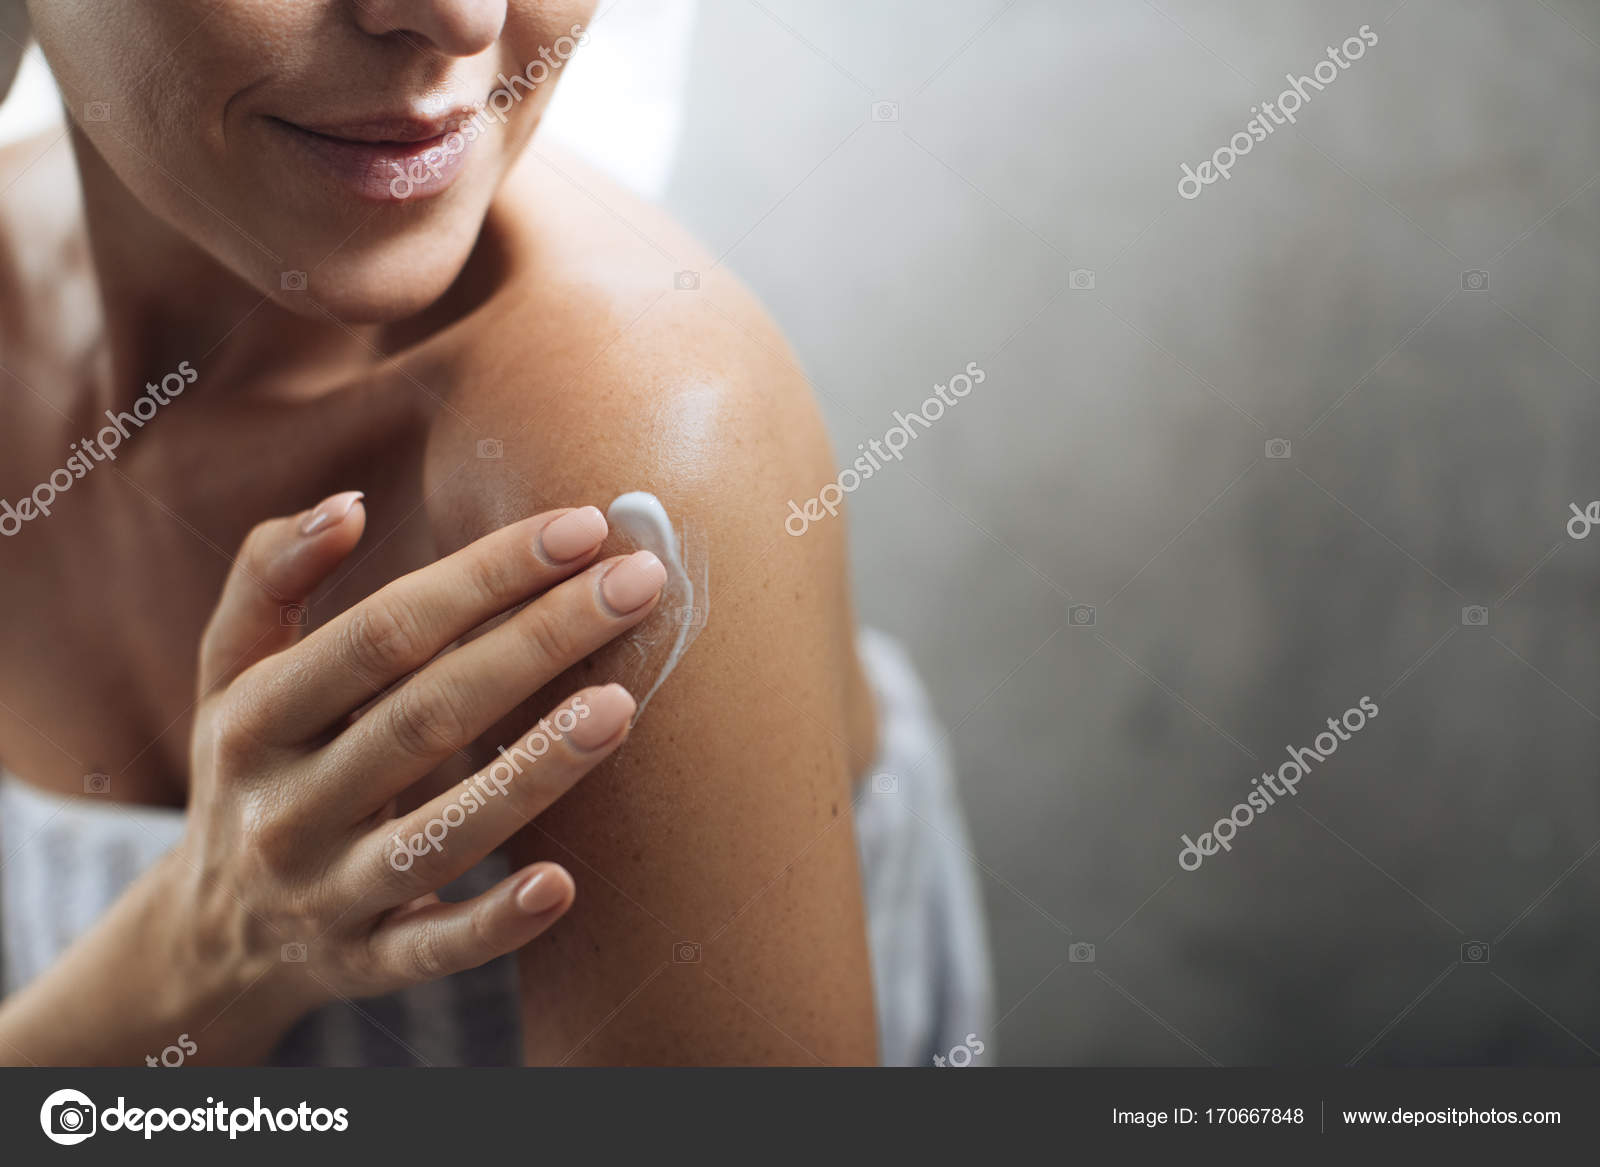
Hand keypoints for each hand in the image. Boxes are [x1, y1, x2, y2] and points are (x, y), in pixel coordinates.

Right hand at [162, 490, 666, 1041]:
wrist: (211, 937)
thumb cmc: (253, 766)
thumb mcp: (231, 671)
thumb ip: (270, 576)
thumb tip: (346, 504)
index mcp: (254, 719)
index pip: (384, 634)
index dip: (484, 575)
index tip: (582, 528)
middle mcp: (285, 808)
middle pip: (426, 716)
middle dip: (538, 641)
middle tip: (638, 584)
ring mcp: (324, 893)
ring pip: (439, 833)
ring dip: (532, 771)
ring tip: (621, 705)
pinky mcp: (364, 965)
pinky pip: (432, 950)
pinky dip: (493, 924)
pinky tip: (561, 885)